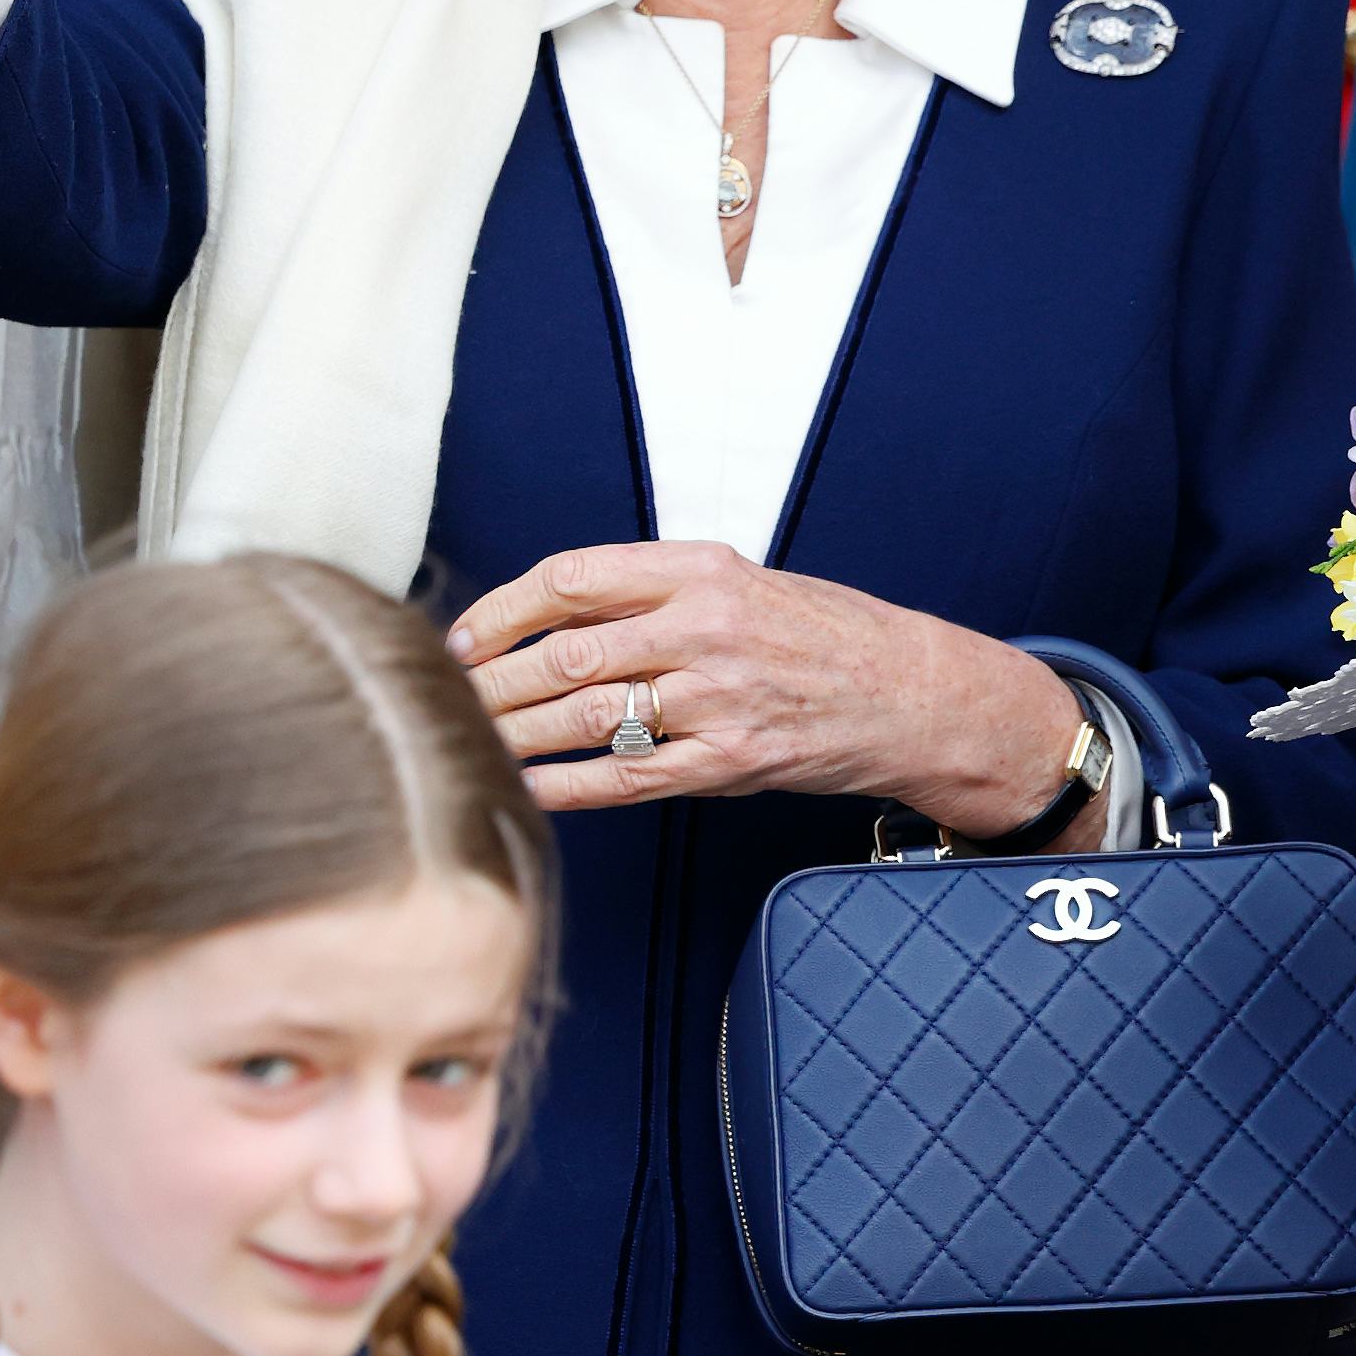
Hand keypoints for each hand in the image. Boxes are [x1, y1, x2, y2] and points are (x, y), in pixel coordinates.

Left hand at [448, 542, 1093, 840]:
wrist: (912, 693)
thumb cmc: (814, 632)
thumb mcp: (734, 581)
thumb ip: (644, 594)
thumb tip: (540, 615)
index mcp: (697, 570)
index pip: (569, 579)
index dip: (501, 610)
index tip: (462, 636)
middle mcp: (704, 629)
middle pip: (565, 654)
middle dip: (492, 680)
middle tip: (444, 695)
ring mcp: (718, 699)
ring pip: (586, 715)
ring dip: (513, 731)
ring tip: (465, 738)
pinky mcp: (731, 762)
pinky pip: (627, 776)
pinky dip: (565, 784)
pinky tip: (523, 785)